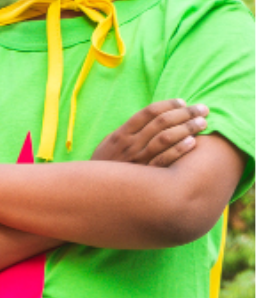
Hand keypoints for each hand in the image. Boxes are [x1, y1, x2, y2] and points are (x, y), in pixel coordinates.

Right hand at [91, 99, 208, 166]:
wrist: (93, 195)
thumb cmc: (104, 168)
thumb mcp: (108, 146)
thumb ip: (126, 132)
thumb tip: (149, 119)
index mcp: (121, 135)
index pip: (148, 112)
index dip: (168, 104)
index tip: (183, 102)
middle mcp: (129, 145)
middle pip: (161, 122)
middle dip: (186, 113)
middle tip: (203, 109)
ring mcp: (137, 160)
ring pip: (165, 138)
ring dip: (187, 128)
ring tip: (202, 123)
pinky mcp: (144, 176)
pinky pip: (164, 160)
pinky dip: (178, 150)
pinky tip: (192, 142)